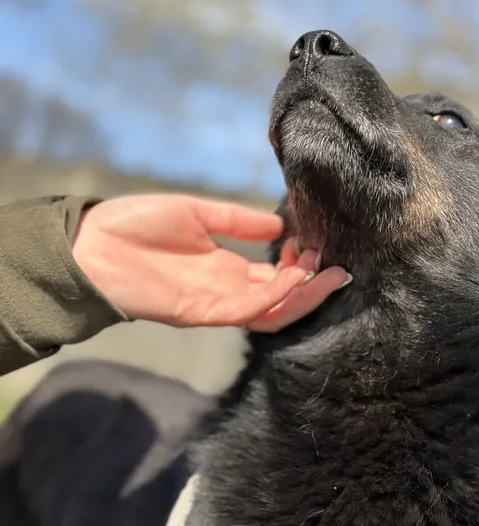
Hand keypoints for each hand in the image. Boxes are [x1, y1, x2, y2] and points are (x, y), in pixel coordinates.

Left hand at [72, 194, 349, 331]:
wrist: (92, 244)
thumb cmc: (137, 225)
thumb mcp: (198, 213)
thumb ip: (238, 221)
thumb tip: (280, 225)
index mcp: (225, 268)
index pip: (275, 277)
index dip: (301, 266)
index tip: (317, 243)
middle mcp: (225, 290)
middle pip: (280, 300)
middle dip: (312, 287)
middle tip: (339, 268)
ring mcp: (214, 303)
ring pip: (269, 311)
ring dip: (300, 295)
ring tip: (326, 274)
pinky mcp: (199, 311)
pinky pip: (245, 310)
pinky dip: (272, 297)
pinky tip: (292, 278)